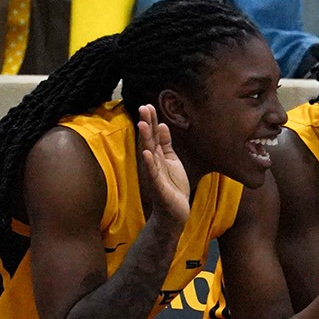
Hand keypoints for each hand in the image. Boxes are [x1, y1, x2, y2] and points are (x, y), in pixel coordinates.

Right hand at [137, 105, 191, 226]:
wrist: (175, 212)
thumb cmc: (173, 186)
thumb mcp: (172, 161)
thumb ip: (166, 144)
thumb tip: (162, 125)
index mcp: (158, 156)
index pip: (153, 135)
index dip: (151, 121)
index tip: (148, 105)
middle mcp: (153, 163)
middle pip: (149, 140)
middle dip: (147, 124)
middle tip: (144, 107)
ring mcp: (154, 174)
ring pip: (149, 154)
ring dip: (145, 139)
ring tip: (143, 124)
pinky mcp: (157, 187)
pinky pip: (152, 174)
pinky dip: (149, 163)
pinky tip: (146, 153)